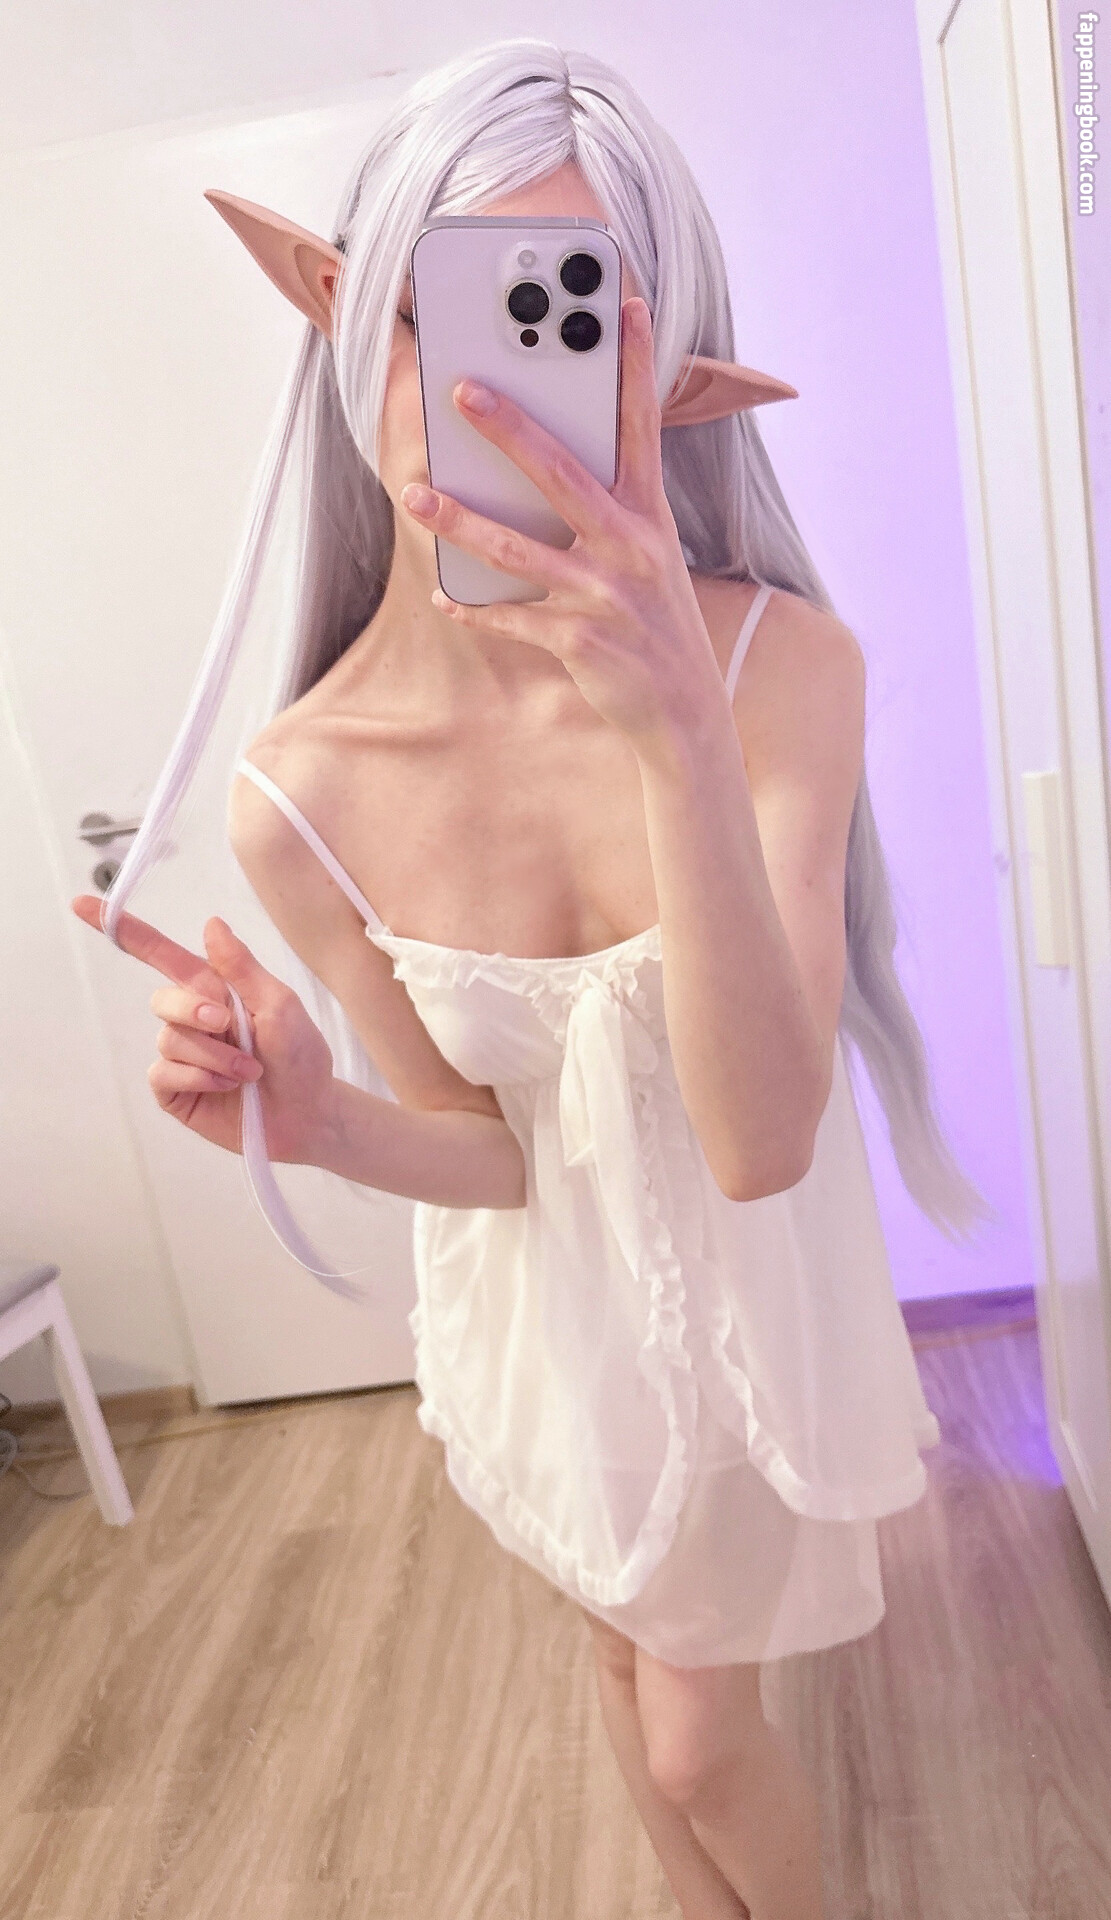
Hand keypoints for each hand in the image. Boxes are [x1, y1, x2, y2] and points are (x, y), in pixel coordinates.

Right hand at [70, 896, 335, 1163]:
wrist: (308, 1114)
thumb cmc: (301, 1056)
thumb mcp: (280, 1004)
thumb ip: (241, 967)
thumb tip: (211, 922)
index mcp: (215, 990)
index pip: (162, 955)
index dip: (123, 931)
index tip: (80, 904)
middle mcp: (192, 1020)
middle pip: (162, 1000)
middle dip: (194, 1011)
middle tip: (231, 1027)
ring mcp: (182, 1057)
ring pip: (170, 1041)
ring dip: (213, 1056)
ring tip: (247, 1071)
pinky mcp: (175, 1090)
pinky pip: (163, 1073)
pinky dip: (197, 1078)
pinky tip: (225, 1087)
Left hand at [399, 297, 730, 756]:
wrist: (684, 714)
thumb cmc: (655, 623)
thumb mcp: (650, 558)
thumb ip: (611, 509)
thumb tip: (542, 464)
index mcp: (650, 517)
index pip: (642, 427)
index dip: (635, 364)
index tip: (625, 304)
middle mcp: (632, 548)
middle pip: (563, 475)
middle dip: (511, 430)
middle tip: (463, 390)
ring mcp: (605, 596)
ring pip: (519, 549)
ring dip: (461, 521)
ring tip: (415, 493)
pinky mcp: (580, 641)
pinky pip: (513, 618)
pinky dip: (476, 610)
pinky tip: (446, 598)